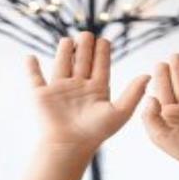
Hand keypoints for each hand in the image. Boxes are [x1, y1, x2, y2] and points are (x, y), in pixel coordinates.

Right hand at [24, 32, 147, 154]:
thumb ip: (133, 93)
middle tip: (87, 34)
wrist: (71, 144)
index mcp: (97, 90)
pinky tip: (30, 57)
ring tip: (68, 40)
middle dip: (85, 47)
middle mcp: (79, 87)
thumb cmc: (96, 131)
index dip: (103, 53)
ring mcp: (60, 89)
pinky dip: (31, 67)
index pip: (100, 66)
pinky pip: (35, 77)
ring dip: (64, 52)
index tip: (105, 40)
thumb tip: (148, 75)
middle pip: (82, 61)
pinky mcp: (42, 94)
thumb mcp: (119, 112)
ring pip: (62, 64)